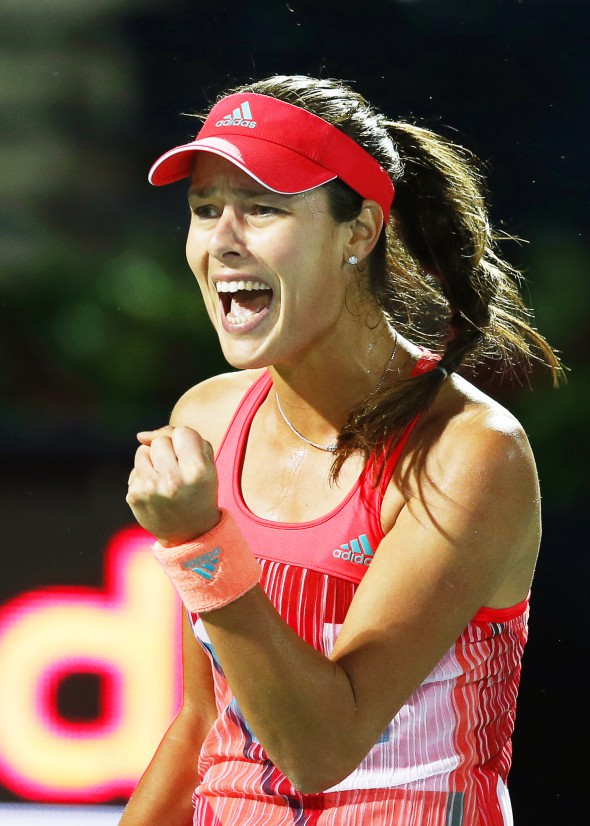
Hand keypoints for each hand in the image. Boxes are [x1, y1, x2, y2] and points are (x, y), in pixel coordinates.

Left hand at [126, 425, 219, 545]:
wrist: (189, 533)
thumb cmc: (199, 491)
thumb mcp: (206, 464)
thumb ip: (186, 438)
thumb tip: (141, 435)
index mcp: (197, 470)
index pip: (181, 432)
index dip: (184, 440)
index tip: (188, 455)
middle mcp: (173, 480)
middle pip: (159, 441)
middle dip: (167, 450)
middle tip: (177, 470)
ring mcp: (151, 488)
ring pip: (142, 451)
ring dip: (152, 460)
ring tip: (165, 479)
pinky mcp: (135, 495)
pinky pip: (135, 469)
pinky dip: (144, 476)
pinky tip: (156, 491)